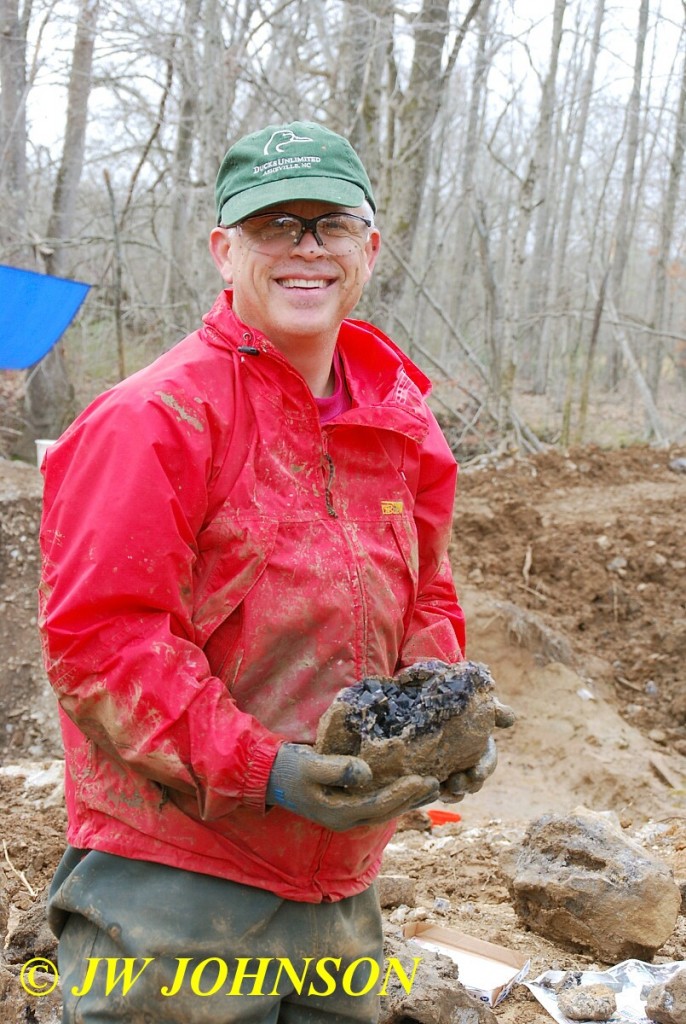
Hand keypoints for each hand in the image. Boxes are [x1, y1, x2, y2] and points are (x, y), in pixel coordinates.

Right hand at [266, 743, 439, 830]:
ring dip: (408, 800)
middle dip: (412, 799)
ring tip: (431, 787)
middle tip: (436, 783)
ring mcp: (345, 815)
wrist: (268, 776)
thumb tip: (366, 773)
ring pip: (384, 810)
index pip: (378, 806)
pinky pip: (376, 804)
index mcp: (338, 814)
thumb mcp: (310, 765)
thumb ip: (338, 769)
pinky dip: (394, 796)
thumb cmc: (288, 768)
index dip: (401, 794)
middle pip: (386, 812)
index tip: (421, 779)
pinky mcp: (345, 805)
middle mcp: (345, 820)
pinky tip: (408, 787)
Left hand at [440, 698, 515, 802]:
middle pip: (472, 783)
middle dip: (466, 785)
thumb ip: (494, 711)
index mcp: (482, 751)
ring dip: (451, 793)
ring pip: (455, 791)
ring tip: (441, 790)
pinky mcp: (433, 775)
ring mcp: (452, 773)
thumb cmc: (462, 706)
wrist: (433, 706)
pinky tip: (426, 788)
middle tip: (456, 782)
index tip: (477, 771)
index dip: (484, 769)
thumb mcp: (478, 704)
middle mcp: (469, 766)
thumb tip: (509, 718)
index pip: (487, 764)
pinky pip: (436, 790)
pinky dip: (433, 791)